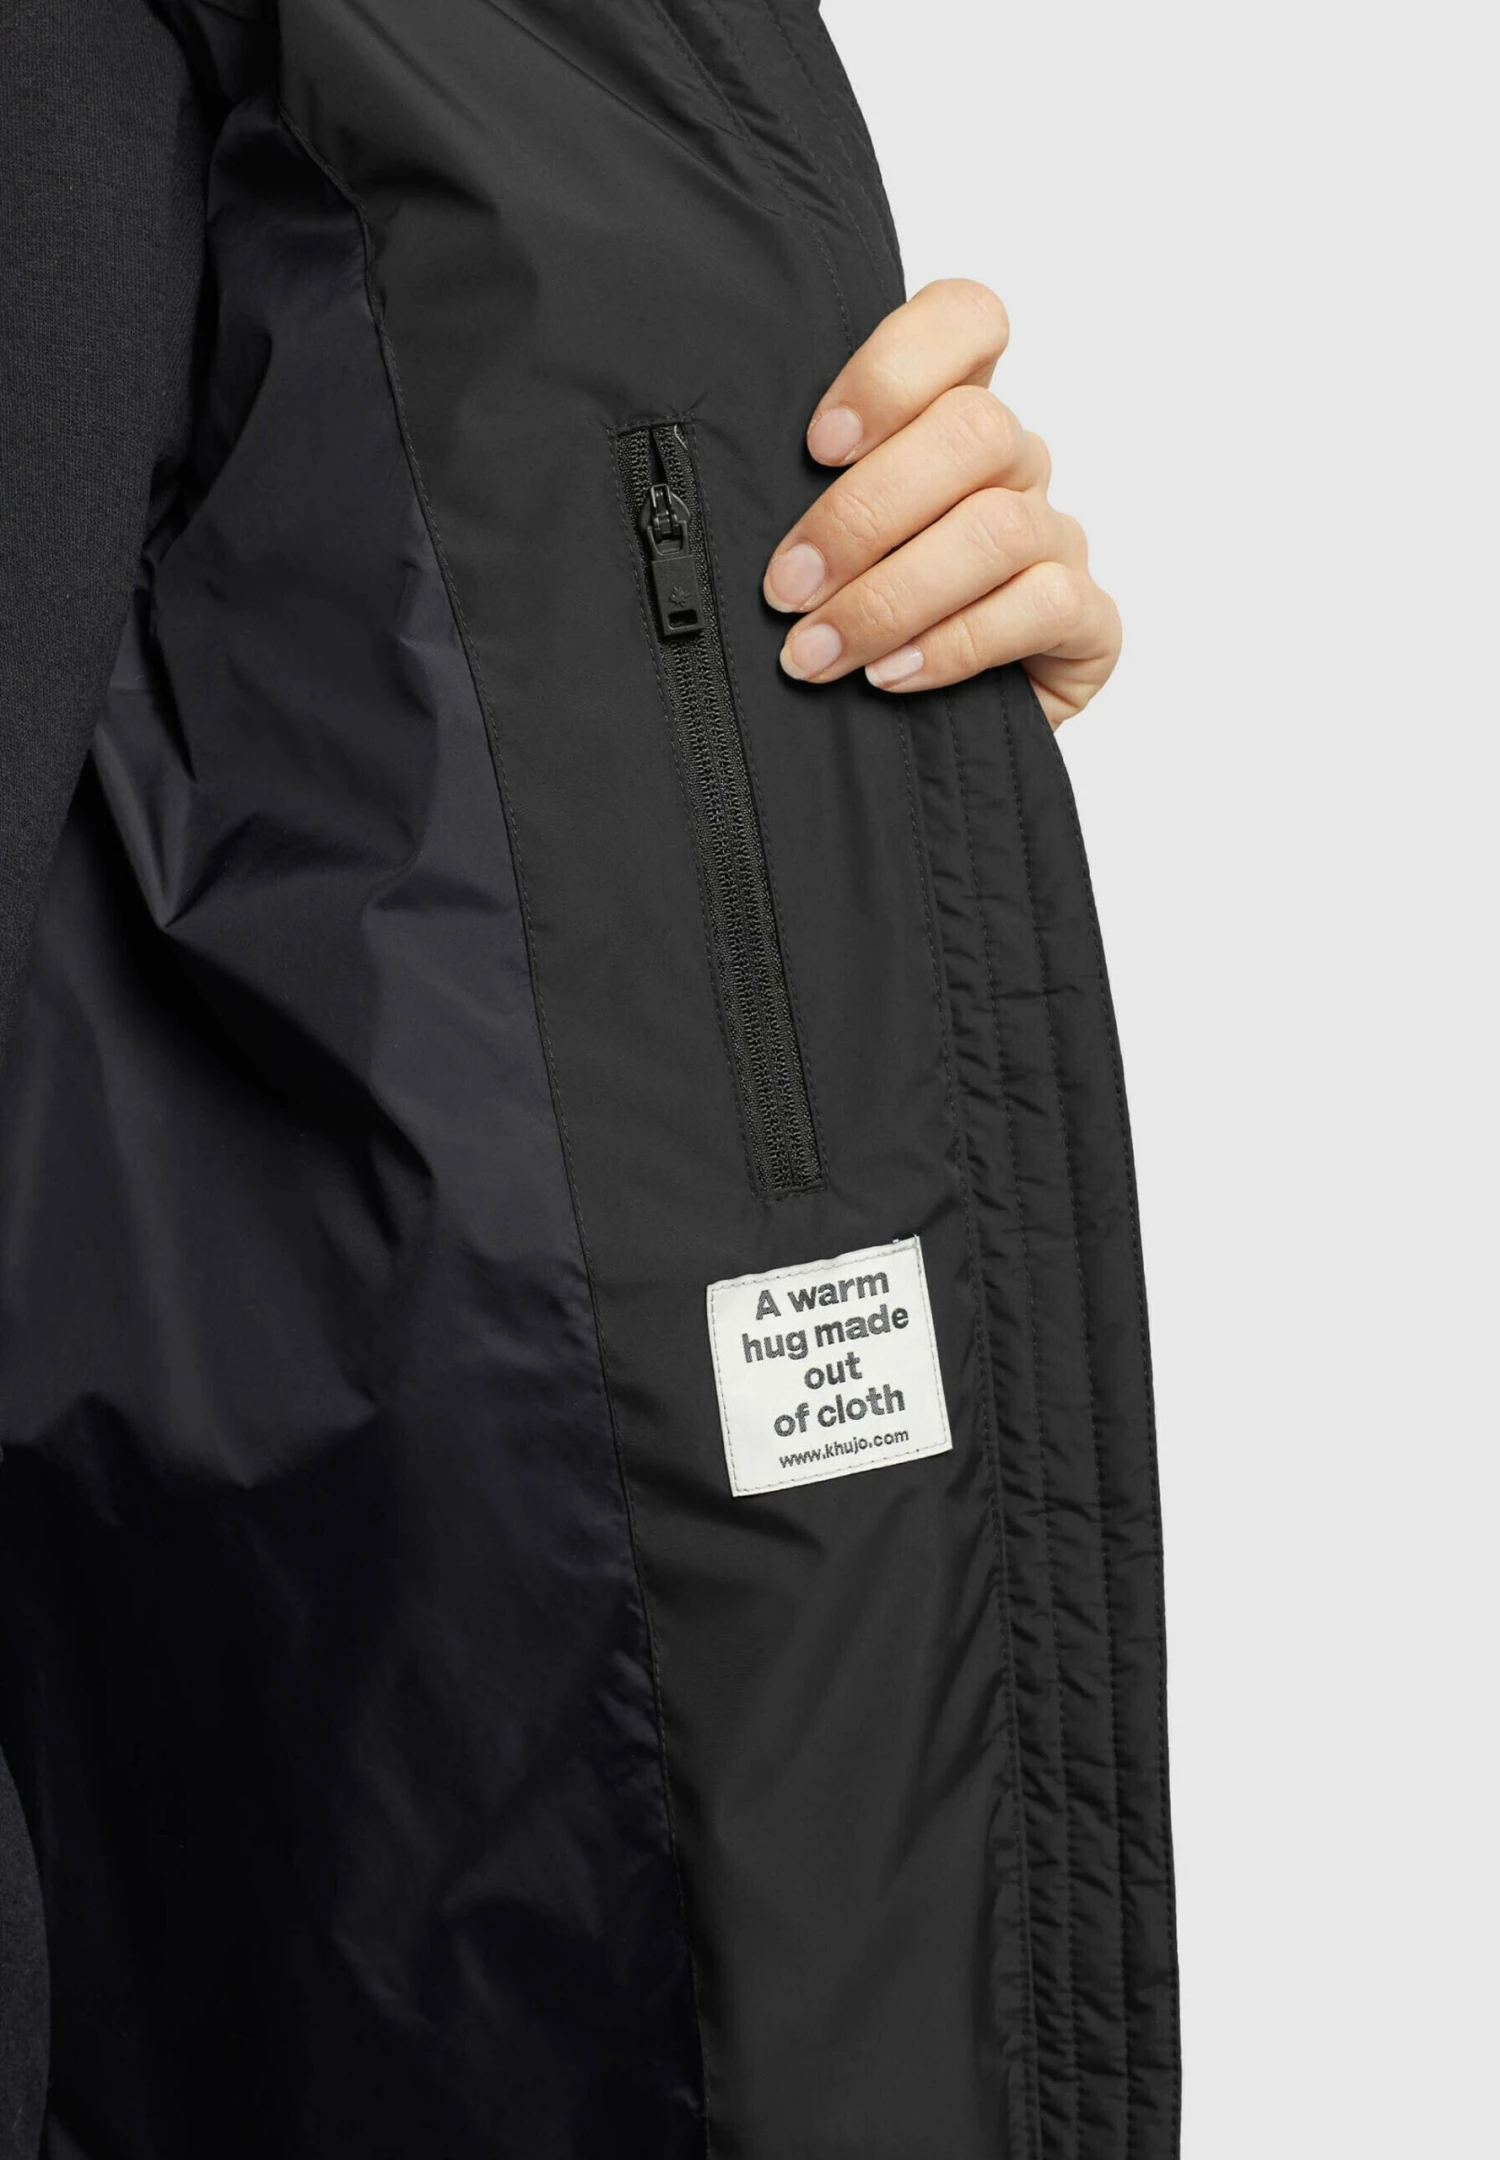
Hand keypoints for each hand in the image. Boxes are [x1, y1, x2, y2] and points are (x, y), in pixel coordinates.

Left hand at [763, 280, 1120, 726]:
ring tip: (819, 651)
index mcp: (951, 420)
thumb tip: (720, 501)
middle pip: (974, 430)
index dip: (896, 367)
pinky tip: (893, 675)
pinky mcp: (1088, 623)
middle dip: (863, 515)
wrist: (935, 736)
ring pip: (999, 528)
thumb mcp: (819, 549)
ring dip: (892, 596)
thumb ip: (797, 501)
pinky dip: (955, 644)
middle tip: (787, 588)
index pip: (966, 319)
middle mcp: (1015, 466)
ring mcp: (1058, 540)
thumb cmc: (860, 620)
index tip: (818, 444)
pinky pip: (1043, 606)